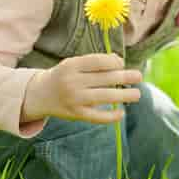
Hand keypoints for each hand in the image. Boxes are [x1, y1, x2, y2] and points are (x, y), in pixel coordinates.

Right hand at [22, 53, 141, 123]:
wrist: (39, 95)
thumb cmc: (64, 75)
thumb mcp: (74, 64)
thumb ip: (94, 62)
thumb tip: (120, 62)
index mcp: (71, 65)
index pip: (98, 62)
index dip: (114, 62)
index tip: (122, 64)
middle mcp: (72, 82)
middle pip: (104, 79)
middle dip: (125, 77)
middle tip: (139, 76)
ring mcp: (74, 99)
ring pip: (104, 97)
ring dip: (123, 96)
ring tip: (137, 94)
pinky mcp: (75, 114)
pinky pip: (96, 117)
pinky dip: (110, 116)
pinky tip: (121, 113)